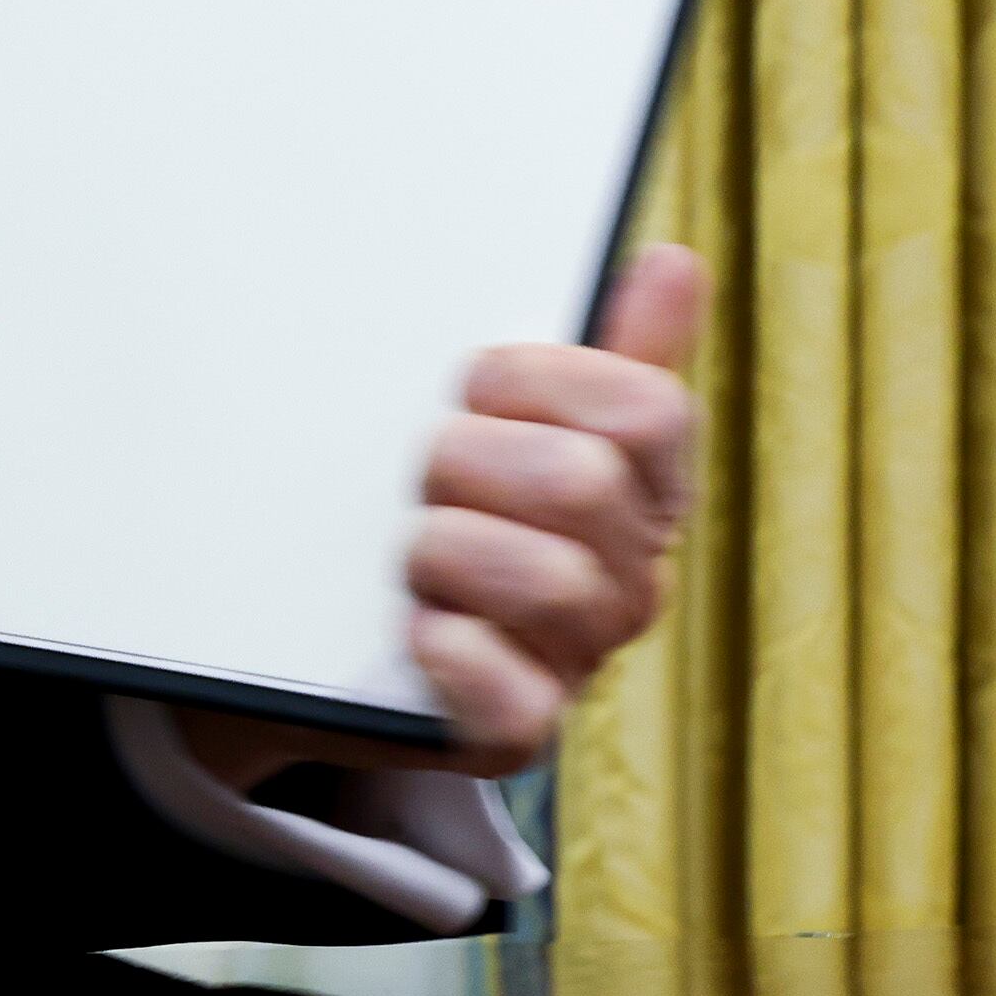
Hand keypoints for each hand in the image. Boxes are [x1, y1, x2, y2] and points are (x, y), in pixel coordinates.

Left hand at [180, 243, 706, 792]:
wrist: (318, 625)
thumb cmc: (438, 498)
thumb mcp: (507, 414)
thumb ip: (597, 347)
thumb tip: (676, 261)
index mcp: (641, 487)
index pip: (648, 409)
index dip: (540, 380)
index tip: (470, 385)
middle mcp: (629, 577)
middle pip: (580, 483)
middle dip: (468, 460)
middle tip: (421, 474)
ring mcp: (579, 658)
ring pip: (545, 580)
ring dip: (443, 550)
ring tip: (408, 553)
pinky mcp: (518, 734)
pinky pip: (511, 696)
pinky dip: (447, 651)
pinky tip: (413, 627)